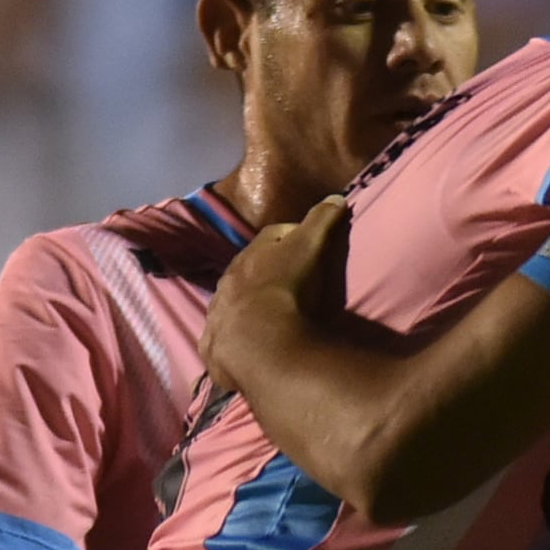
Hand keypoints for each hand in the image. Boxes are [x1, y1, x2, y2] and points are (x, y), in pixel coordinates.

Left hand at [203, 198, 351, 392]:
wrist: (260, 342)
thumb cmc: (286, 288)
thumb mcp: (309, 247)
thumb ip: (321, 221)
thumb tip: (335, 197)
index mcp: (247, 257)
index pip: (268, 239)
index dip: (288, 239)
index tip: (306, 245)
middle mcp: (225, 284)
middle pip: (244, 274)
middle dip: (261, 276)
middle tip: (285, 285)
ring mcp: (216, 318)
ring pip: (229, 307)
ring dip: (244, 310)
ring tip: (266, 320)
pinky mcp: (213, 350)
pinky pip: (222, 343)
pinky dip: (233, 344)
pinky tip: (246, 352)